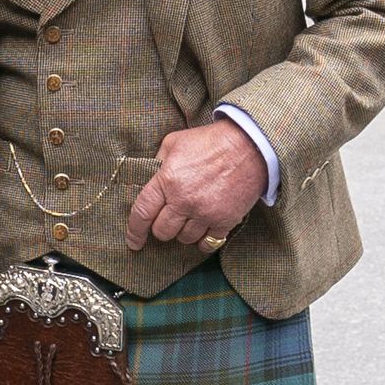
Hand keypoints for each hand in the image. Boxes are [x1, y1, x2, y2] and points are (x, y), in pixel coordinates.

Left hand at [125, 120, 268, 251]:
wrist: (251, 145)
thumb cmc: (210, 141)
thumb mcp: (175, 142)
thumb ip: (158, 161)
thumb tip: (148, 177)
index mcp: (167, 180)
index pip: (142, 213)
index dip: (134, 231)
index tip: (133, 241)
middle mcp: (184, 200)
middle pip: (162, 231)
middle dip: (161, 228)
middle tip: (169, 219)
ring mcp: (205, 213)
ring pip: (184, 239)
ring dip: (183, 233)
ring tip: (189, 219)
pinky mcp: (225, 220)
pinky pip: (208, 243)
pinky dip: (203, 241)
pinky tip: (203, 232)